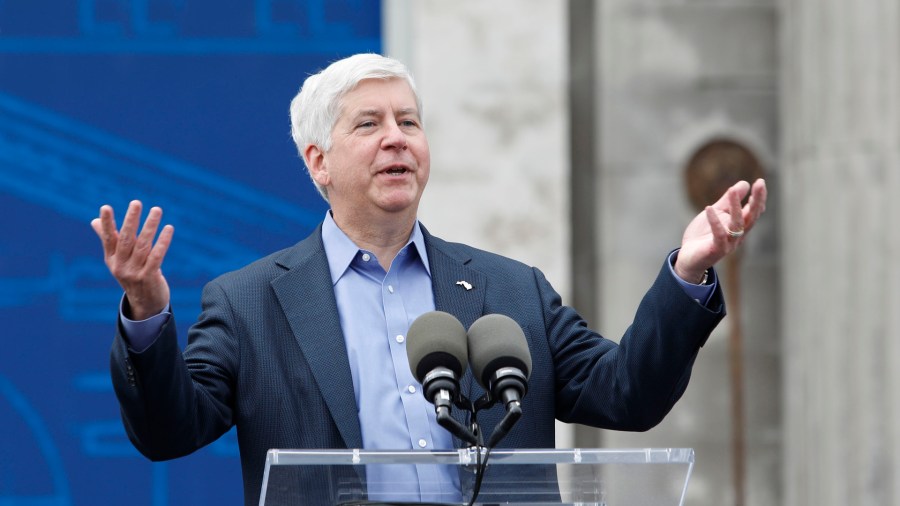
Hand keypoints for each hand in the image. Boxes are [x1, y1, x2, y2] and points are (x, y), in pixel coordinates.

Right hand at [91, 201, 173, 319]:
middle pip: (125, 239)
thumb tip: (94, 220)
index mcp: (111, 259)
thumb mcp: (117, 260)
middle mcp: (120, 265)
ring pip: (143, 245)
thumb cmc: (131, 275)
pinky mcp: (149, 278)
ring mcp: (134, 273)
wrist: (145, 304)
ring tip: (156, 210)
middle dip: (131, 220)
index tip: (105, 207)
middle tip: (136, 203)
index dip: (106, 223)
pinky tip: (168, 228)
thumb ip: (108, 240)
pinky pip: (156, 256)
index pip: (107, 238)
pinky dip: (162, 242)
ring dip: (150, 226)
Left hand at [674, 178, 766, 282]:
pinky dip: (714, 221)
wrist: (688, 259)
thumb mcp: (716, 213)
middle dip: (757, 200)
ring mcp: (728, 244)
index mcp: (739, 227)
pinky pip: (718, 235)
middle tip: (760, 183)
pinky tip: (709, 208)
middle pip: (751, 217)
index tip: (760, 182)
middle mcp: (737, 236)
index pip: (753, 212)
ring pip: (737, 225)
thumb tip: (744, 183)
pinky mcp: (716, 250)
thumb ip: (728, 201)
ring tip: (732, 190)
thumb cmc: (703, 236)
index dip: (759, 198)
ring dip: (736, 207)